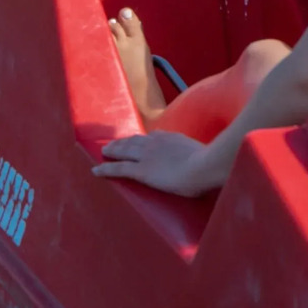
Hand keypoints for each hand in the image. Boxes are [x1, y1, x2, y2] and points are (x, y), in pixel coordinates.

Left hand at [92, 130, 214, 196]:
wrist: (205, 166)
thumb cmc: (211, 164)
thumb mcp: (206, 155)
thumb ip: (201, 157)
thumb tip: (210, 162)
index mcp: (171, 138)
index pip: (152, 137)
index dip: (142, 140)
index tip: (137, 141)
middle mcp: (155, 143)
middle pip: (133, 141)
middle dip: (122, 142)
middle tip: (112, 145)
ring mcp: (147, 156)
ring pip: (123, 151)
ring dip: (112, 151)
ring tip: (104, 153)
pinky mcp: (141, 171)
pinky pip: (118, 168)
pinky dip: (105, 168)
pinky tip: (96, 170)